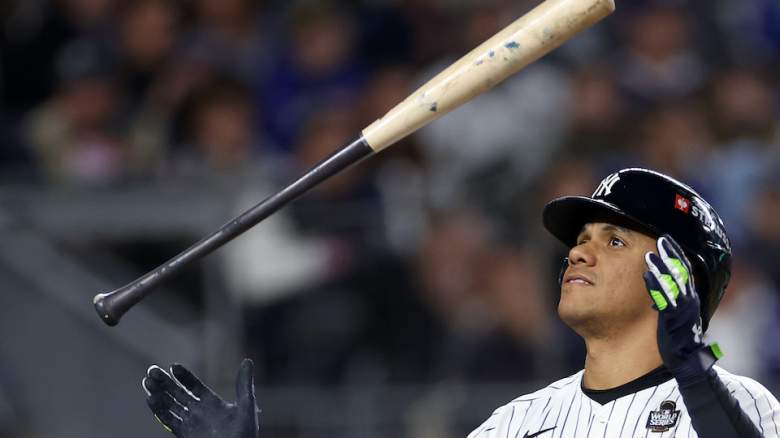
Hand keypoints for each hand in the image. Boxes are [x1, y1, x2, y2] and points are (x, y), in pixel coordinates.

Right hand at [142, 358, 258, 437]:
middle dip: (165, 382)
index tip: (173, 366)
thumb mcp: (246, 406)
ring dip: (158, 393)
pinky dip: (159, 410)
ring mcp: (190, 422)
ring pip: (170, 405)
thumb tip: (247, 361)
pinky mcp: (184, 434)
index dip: (184, 376)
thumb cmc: (244, 433)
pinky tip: (150, 399)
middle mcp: (199, 411)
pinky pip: (169, 421)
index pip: (194, 385)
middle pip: (178, 393)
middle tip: (151, 370)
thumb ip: (244, 384)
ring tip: (147, 381)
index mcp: (212, 402)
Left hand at [644, 235, 722, 386]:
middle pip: (680, 273)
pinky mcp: (674, 323)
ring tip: (651, 253)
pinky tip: (647, 275)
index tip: (666, 240)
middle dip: (671, 255)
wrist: (684, 365)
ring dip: (662, 267)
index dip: (676, 255)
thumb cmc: (675, 341)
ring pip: (673, 284)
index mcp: (687, 300)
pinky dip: (656, 287)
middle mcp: (687, 303)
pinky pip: (665, 301)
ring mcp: (682, 312)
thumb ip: (665, 300)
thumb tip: (654, 284)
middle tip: (662, 238)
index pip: (683, 272)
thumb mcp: (671, 316)